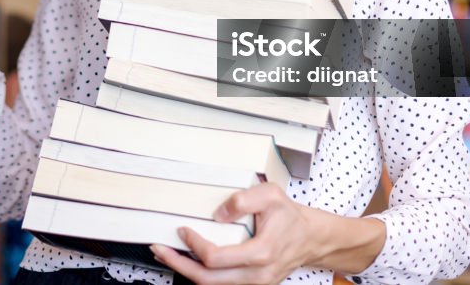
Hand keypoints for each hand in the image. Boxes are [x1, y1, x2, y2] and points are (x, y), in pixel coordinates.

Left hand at [150, 183, 317, 284]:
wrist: (310, 239)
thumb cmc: (290, 217)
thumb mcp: (271, 195)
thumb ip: (244, 200)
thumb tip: (218, 213)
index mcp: (261, 254)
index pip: (216, 258)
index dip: (195, 244)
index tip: (183, 229)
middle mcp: (256, 275)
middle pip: (208, 280)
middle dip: (179, 265)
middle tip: (159, 250)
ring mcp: (254, 284)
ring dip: (186, 272)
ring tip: (166, 256)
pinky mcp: (251, 284)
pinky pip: (220, 284)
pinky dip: (200, 275)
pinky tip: (187, 261)